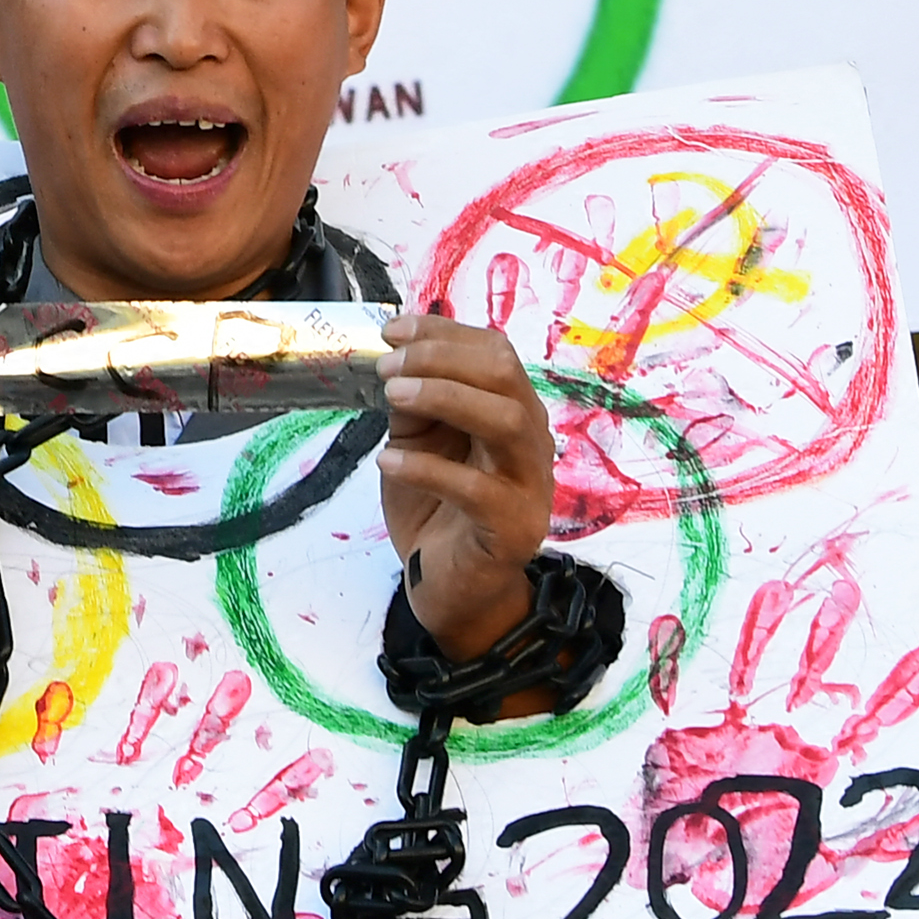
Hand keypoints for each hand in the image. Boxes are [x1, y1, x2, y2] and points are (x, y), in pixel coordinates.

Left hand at [378, 310, 553, 660]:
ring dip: (445, 397)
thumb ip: (416, 405)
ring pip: (507, 421)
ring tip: (392, 397)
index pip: (494, 352)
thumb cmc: (434, 509)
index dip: (443, 334)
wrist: (448, 588)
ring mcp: (529, 485)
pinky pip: (476, 489)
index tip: (392, 330)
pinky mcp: (513, 528)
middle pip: (506, 375)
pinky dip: (426, 468)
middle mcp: (531, 441)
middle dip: (441, 359)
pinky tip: (387, 463)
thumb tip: (394, 356)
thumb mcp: (418, 444)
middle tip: (387, 368)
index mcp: (513, 411)